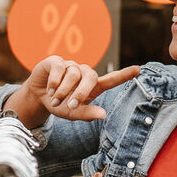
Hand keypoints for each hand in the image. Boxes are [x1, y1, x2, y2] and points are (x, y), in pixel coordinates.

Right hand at [8, 57, 141, 124]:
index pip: (111, 79)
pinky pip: (60, 68)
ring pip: (73, 74)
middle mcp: (84, 73)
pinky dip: (54, 82)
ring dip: (63, 90)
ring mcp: (70, 66)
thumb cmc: (59, 104)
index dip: (124, 74)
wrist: (37, 97)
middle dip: (82, 92)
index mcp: (92, 87)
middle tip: (71, 105)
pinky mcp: (57, 61)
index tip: (138, 70)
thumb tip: (103, 114)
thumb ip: (86, 114)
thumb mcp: (71, 113)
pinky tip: (49, 90)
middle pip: (91, 76)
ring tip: (55, 100)